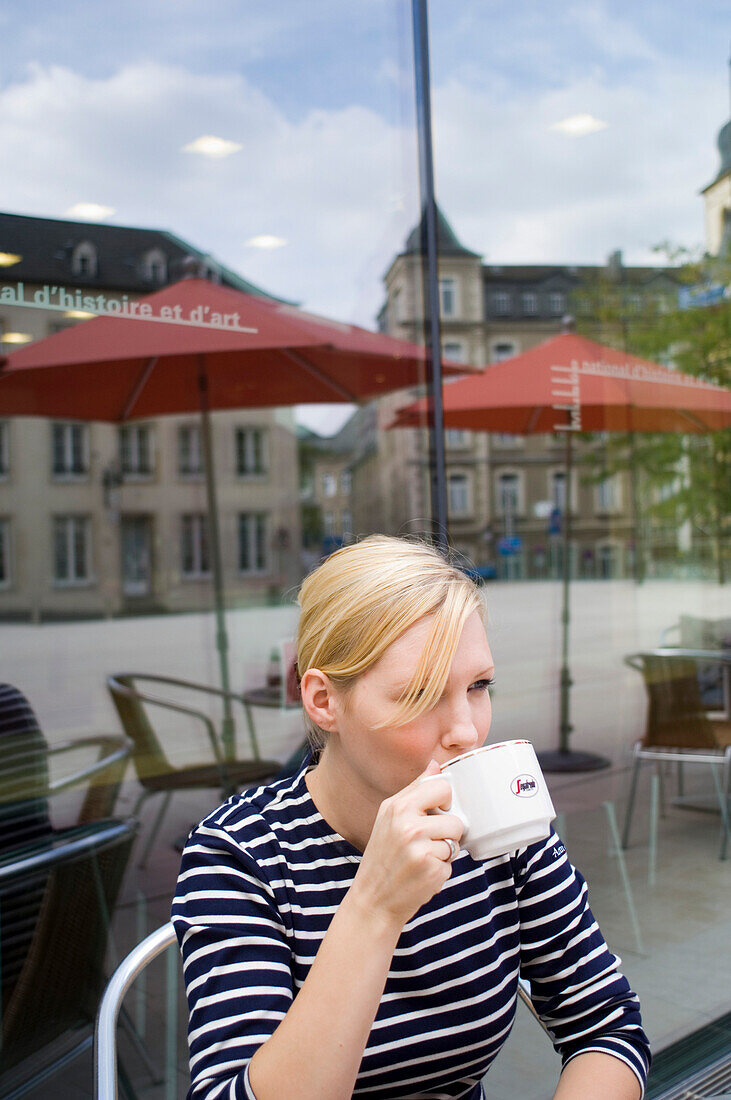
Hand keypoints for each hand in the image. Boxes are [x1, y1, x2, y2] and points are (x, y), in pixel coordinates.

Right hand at [350, 760, 463, 928]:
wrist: (373, 899)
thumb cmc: (383, 856)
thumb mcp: (389, 816)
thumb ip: (414, 790)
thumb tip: (435, 765)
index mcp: (397, 806)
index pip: (441, 786)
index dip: (445, 800)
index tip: (438, 811)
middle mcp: (408, 825)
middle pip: (455, 818)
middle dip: (448, 831)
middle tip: (428, 842)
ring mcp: (420, 849)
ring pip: (455, 842)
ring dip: (445, 852)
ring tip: (423, 858)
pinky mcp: (432, 871)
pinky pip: (452, 863)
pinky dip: (441, 870)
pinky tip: (422, 874)